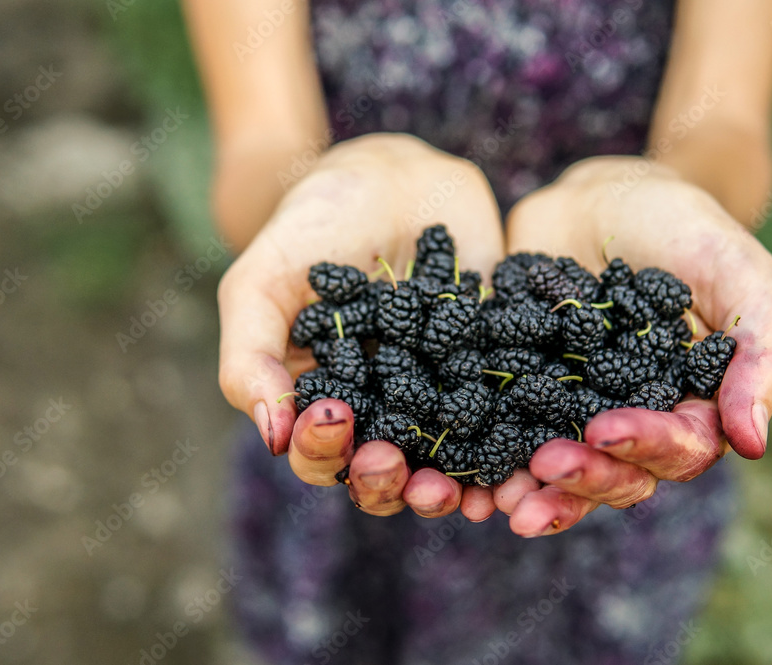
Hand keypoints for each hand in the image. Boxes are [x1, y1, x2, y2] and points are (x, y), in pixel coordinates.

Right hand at [216, 134, 505, 519]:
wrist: (392, 176)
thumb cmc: (315, 224)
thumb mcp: (263, 282)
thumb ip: (249, 356)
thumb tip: (272, 436)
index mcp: (324, 399)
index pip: (319, 452)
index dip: (323, 451)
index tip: (335, 418)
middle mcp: (382, 409)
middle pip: (383, 472)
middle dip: (387, 482)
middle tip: (397, 467)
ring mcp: (440, 394)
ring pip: (446, 461)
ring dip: (452, 486)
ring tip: (463, 492)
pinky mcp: (492, 370)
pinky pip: (507, 421)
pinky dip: (515, 448)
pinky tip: (522, 460)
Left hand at [499, 156, 771, 536]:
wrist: (603, 192)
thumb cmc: (684, 226)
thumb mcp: (738, 274)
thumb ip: (759, 352)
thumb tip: (752, 444)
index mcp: (690, 404)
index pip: (680, 448)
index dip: (646, 446)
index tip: (606, 428)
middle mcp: (631, 419)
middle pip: (616, 474)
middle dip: (583, 479)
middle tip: (544, 468)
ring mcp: (571, 409)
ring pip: (559, 469)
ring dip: (532, 490)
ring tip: (497, 502)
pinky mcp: (518, 390)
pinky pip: (502, 434)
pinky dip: (483, 458)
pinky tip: (458, 474)